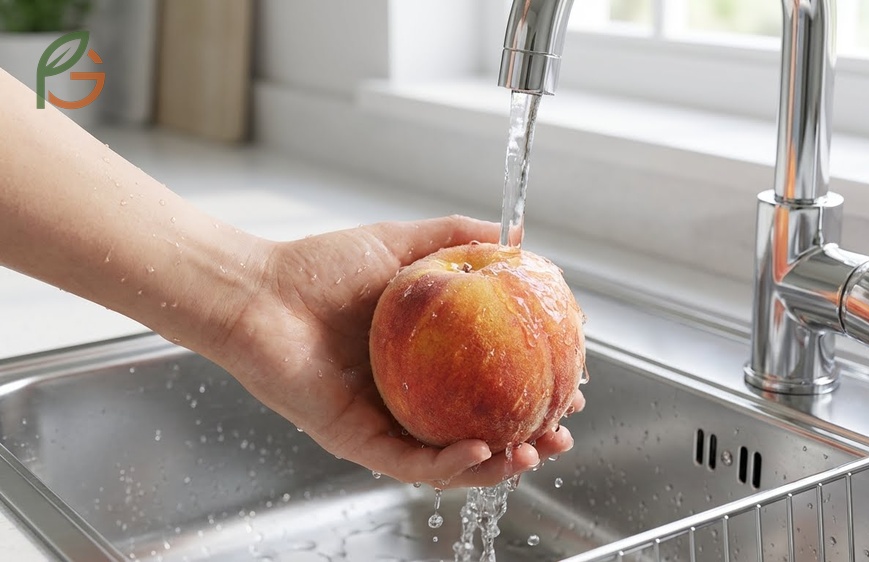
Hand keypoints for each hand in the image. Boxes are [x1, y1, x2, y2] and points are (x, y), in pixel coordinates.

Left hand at [217, 215, 584, 487]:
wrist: (258, 293)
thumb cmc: (320, 269)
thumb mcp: (401, 245)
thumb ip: (456, 238)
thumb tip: (516, 235)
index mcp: (426, 361)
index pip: (491, 383)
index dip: (534, 386)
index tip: (571, 377)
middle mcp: (410, 398)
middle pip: (482, 429)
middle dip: (529, 436)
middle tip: (562, 428)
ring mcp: (385, 423)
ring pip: (451, 462)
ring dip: (500, 465)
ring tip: (535, 450)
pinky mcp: (356, 441)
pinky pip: (411, 463)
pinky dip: (451, 465)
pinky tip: (482, 450)